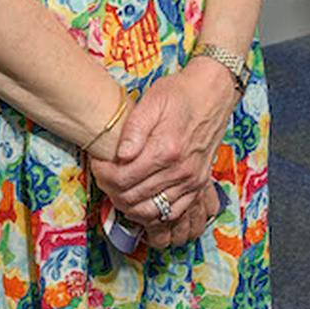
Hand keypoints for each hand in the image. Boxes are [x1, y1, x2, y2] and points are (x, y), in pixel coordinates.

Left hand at [89, 64, 231, 247]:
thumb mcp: (152, 101)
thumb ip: (134, 129)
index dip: (103, 175)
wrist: (211, 95)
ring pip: (151, 211)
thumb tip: (121, 155)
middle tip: (103, 176)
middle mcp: (180, 171)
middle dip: (111, 190)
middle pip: (134, 197)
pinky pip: (172, 214)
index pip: (123, 178)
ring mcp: (191, 182)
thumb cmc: (179, 94)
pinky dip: (152, 214)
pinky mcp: (198, 186)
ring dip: (128, 205)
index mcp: (166, 149)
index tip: (98, 164)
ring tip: (117, 189)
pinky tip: (139, 202)